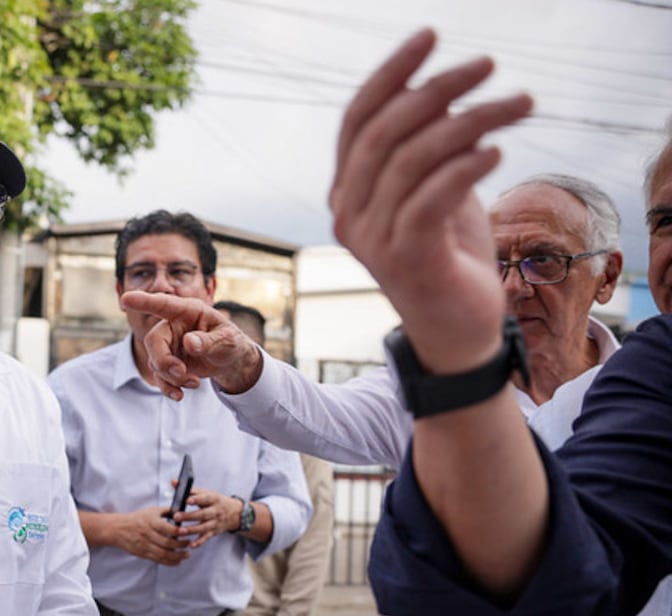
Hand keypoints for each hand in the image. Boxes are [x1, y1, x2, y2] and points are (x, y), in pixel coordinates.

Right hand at [108, 506, 191, 565]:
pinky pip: (159, 560)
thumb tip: (181, 512)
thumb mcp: (151, 511)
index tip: (187, 532)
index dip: (179, 531)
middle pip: (168, 543)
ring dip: (178, 556)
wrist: (119, 529)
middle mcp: (149, 534)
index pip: (167, 528)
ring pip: (165, 554)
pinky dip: (170, 562)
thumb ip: (167, 511)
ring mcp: (146, 545)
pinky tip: (178, 561)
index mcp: (151, 522)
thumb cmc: (137, 518)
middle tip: (189, 543)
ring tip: (187, 554)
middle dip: (181, 545)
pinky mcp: (144, 553)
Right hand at [118, 291, 260, 399]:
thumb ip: (209, 341)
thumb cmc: (230, 342)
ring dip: (171, 378)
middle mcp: (173, 326)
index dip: (143, 301)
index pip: (162, 304)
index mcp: (187, 311)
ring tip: (194, 383)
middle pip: (153, 341)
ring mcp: (168, 344)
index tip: (125, 300)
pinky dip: (168, 387)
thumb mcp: (227, 340)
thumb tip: (188, 343)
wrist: (230, 361)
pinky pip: (159, 376)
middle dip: (164, 361)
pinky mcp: (168, 362)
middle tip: (181, 373)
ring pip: (156, 362)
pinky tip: (180, 394)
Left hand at [174, 488, 243, 548]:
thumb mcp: (206, 493)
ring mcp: (215, 523)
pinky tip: (190, 545)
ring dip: (191, 530)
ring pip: (203, 527)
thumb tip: (173, 482)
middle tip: (176, 516)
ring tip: (180, 531)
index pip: (205, 498)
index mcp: (213, 499)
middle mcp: (215, 511)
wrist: (234, 513)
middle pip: (202, 514)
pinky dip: (199, 542)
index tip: (187, 500)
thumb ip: (190, 489)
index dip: (197, 499)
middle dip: (189, 516)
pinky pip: (206, 538)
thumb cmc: (215, 501)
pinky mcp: (214, 532)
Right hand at [329, 28, 531, 373]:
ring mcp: (372, 240)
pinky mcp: (406, 260)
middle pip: (383, 133)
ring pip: (411, 160)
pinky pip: (429, 199)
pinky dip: (464, 168)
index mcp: (347, 192)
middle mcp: (348, 213)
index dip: (391, 73)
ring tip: (518, 103)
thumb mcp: (438, 190)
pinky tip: (498, 151)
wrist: (458, 330)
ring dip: (470, 121)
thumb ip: (430, 148)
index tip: (430, 35)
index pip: (358, 119)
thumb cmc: (450, 256)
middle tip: (488, 64)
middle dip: (438, 88)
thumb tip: (444, 92)